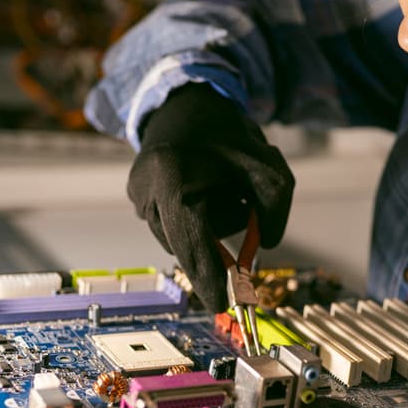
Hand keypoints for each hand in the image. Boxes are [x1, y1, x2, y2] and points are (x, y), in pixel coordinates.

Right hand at [128, 83, 293, 310]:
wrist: (189, 102)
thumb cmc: (227, 134)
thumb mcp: (269, 169)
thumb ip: (274, 214)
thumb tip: (262, 248)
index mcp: (174, 178)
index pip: (192, 243)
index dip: (208, 279)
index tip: (221, 306)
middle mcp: (145, 189)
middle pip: (188, 243)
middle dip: (219, 231)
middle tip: (243, 198)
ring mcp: (135, 193)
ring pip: (179, 238)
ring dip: (206, 222)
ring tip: (217, 185)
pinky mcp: (134, 195)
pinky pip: (170, 224)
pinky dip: (191, 215)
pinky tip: (198, 187)